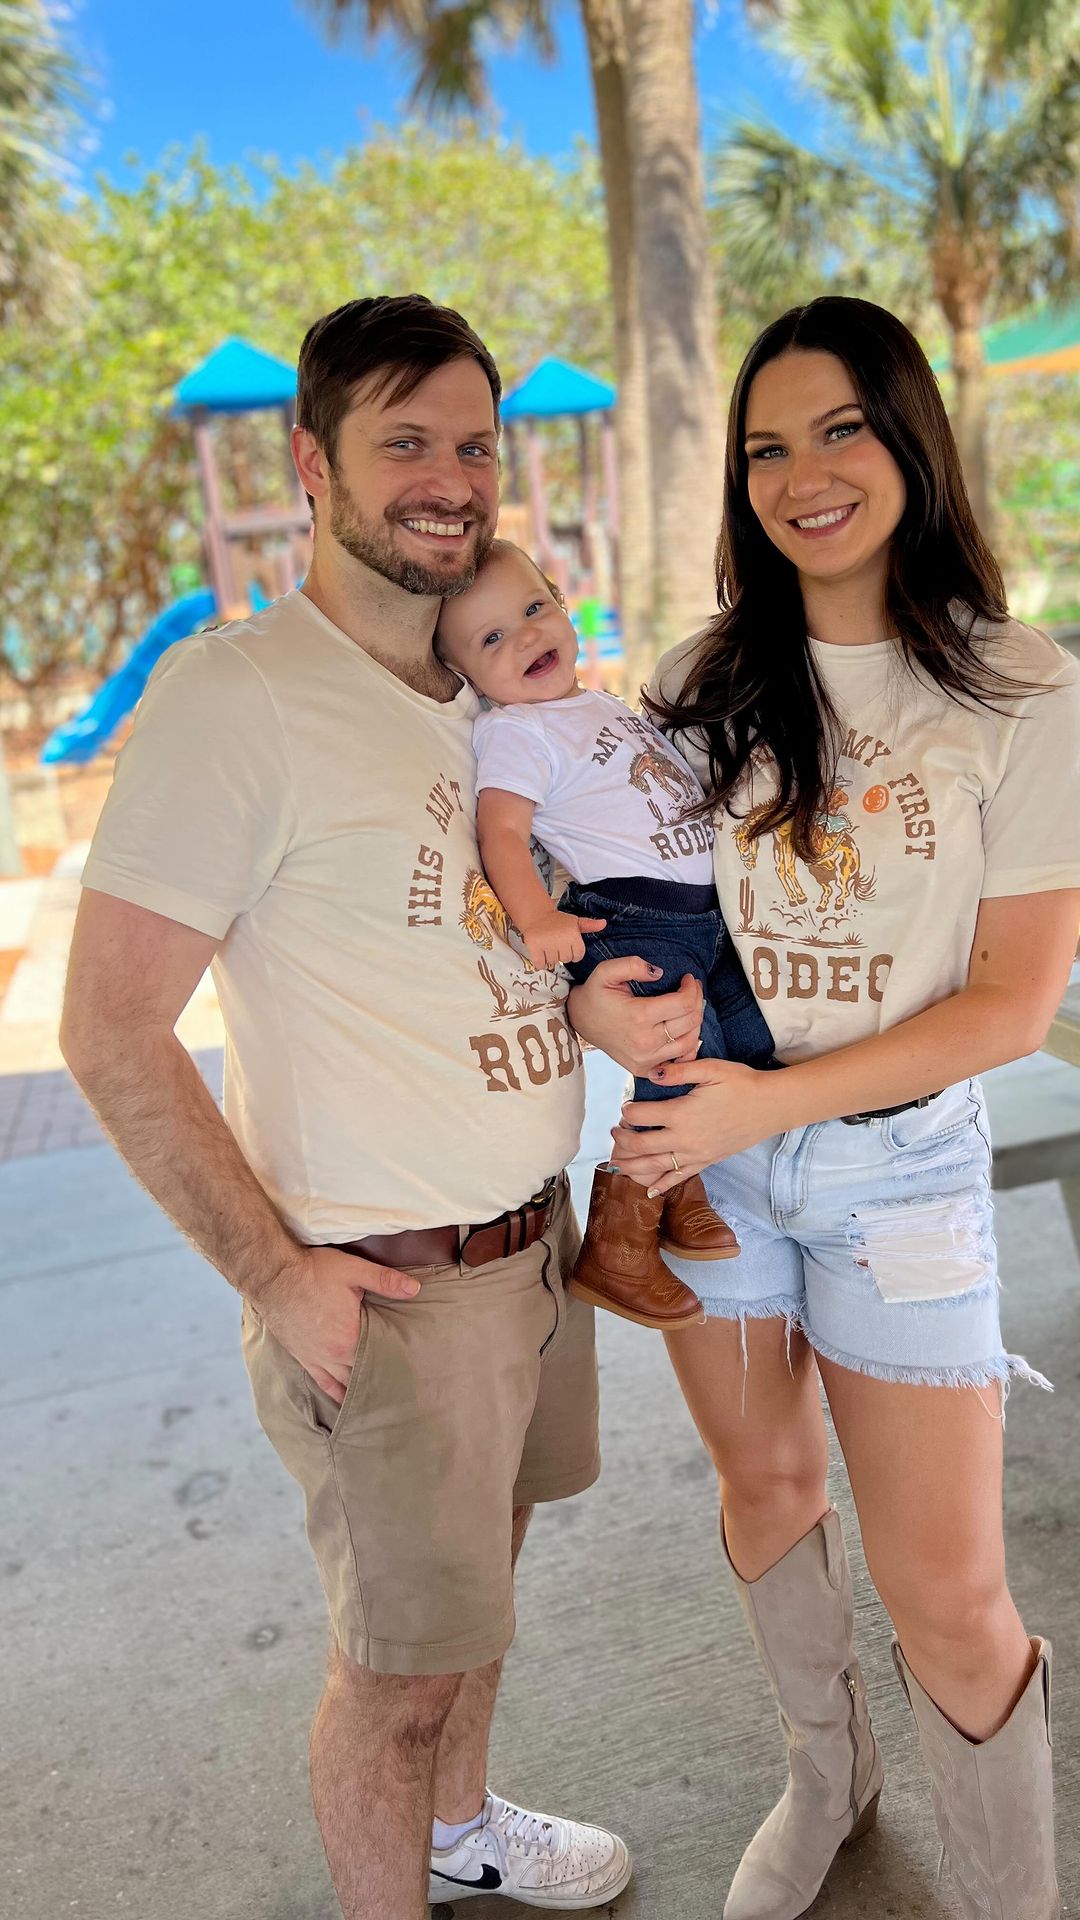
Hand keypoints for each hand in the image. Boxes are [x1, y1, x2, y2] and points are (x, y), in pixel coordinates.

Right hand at [254, 1246, 420, 1403]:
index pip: (381, 1358)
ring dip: (361, 1391)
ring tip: (380, 1401)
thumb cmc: (313, 1272)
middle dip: (382, 1380)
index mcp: (351, 1336)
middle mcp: (335, 1355)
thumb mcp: (353, 1270)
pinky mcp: (304, 1358)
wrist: (273, 1277)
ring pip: (346, 1384)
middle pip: (365, 1375)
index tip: (413, 1372)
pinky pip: (324, 1383)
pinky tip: (345, 1402)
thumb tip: (415, 1289)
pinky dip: (337, 1394)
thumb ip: (385, 1281)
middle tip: (402, 1389)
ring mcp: (318, 1359)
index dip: (397, 1363)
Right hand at [521, 908, 605, 968]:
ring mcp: (547, 944)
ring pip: (552, 963)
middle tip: (556, 943)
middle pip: (565, 960)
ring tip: (547, 945)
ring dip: (550, 958)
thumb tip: (604, 923)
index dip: (572, 952)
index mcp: (573, 935)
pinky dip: (540, 961)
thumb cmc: (558, 921)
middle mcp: (561, 940)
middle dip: (561, 954)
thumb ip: (590, 925)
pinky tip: (540, 951)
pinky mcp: (534, 947)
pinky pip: (540, 964)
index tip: (566, 944)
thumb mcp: (575, 922)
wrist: (537, 915)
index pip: (578, 956)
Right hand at [566, 957, 703, 1073]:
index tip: (688, 978)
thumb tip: (659, 973)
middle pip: (691, 1021)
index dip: (692, 987)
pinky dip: (688, 1045)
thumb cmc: (596, 994)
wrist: (579, 1021)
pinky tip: (683, 1030)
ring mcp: (646, 1059)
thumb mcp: (606, 971)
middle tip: (692, 989)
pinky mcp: (645, 1069)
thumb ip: (632, 965)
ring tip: (688, 1007)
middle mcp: (645, 1042)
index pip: (684, 1003)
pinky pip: (680, 1060)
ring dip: (695, 1022)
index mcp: (638, 1016)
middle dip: (698, 1000)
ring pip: (691, 1042)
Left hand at [609, 1058, 793, 1193]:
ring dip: (632, 1164)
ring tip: (617, 1161)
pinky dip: (662, 1186)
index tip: (625, 1106)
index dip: (628, 1111)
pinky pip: (679, 1177)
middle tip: (614, 1131)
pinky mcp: (706, 1162)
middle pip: (641, 1144)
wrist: (770, 1106)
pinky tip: (649, 1192)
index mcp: (681, 1113)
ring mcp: (695, 1154)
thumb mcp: (710, 1069)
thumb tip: (651, 1073)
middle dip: (622, 1139)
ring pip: (654, 1166)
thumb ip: (678, 1071)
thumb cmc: (741, 1084)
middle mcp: (684, 1138)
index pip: (641, 1115)